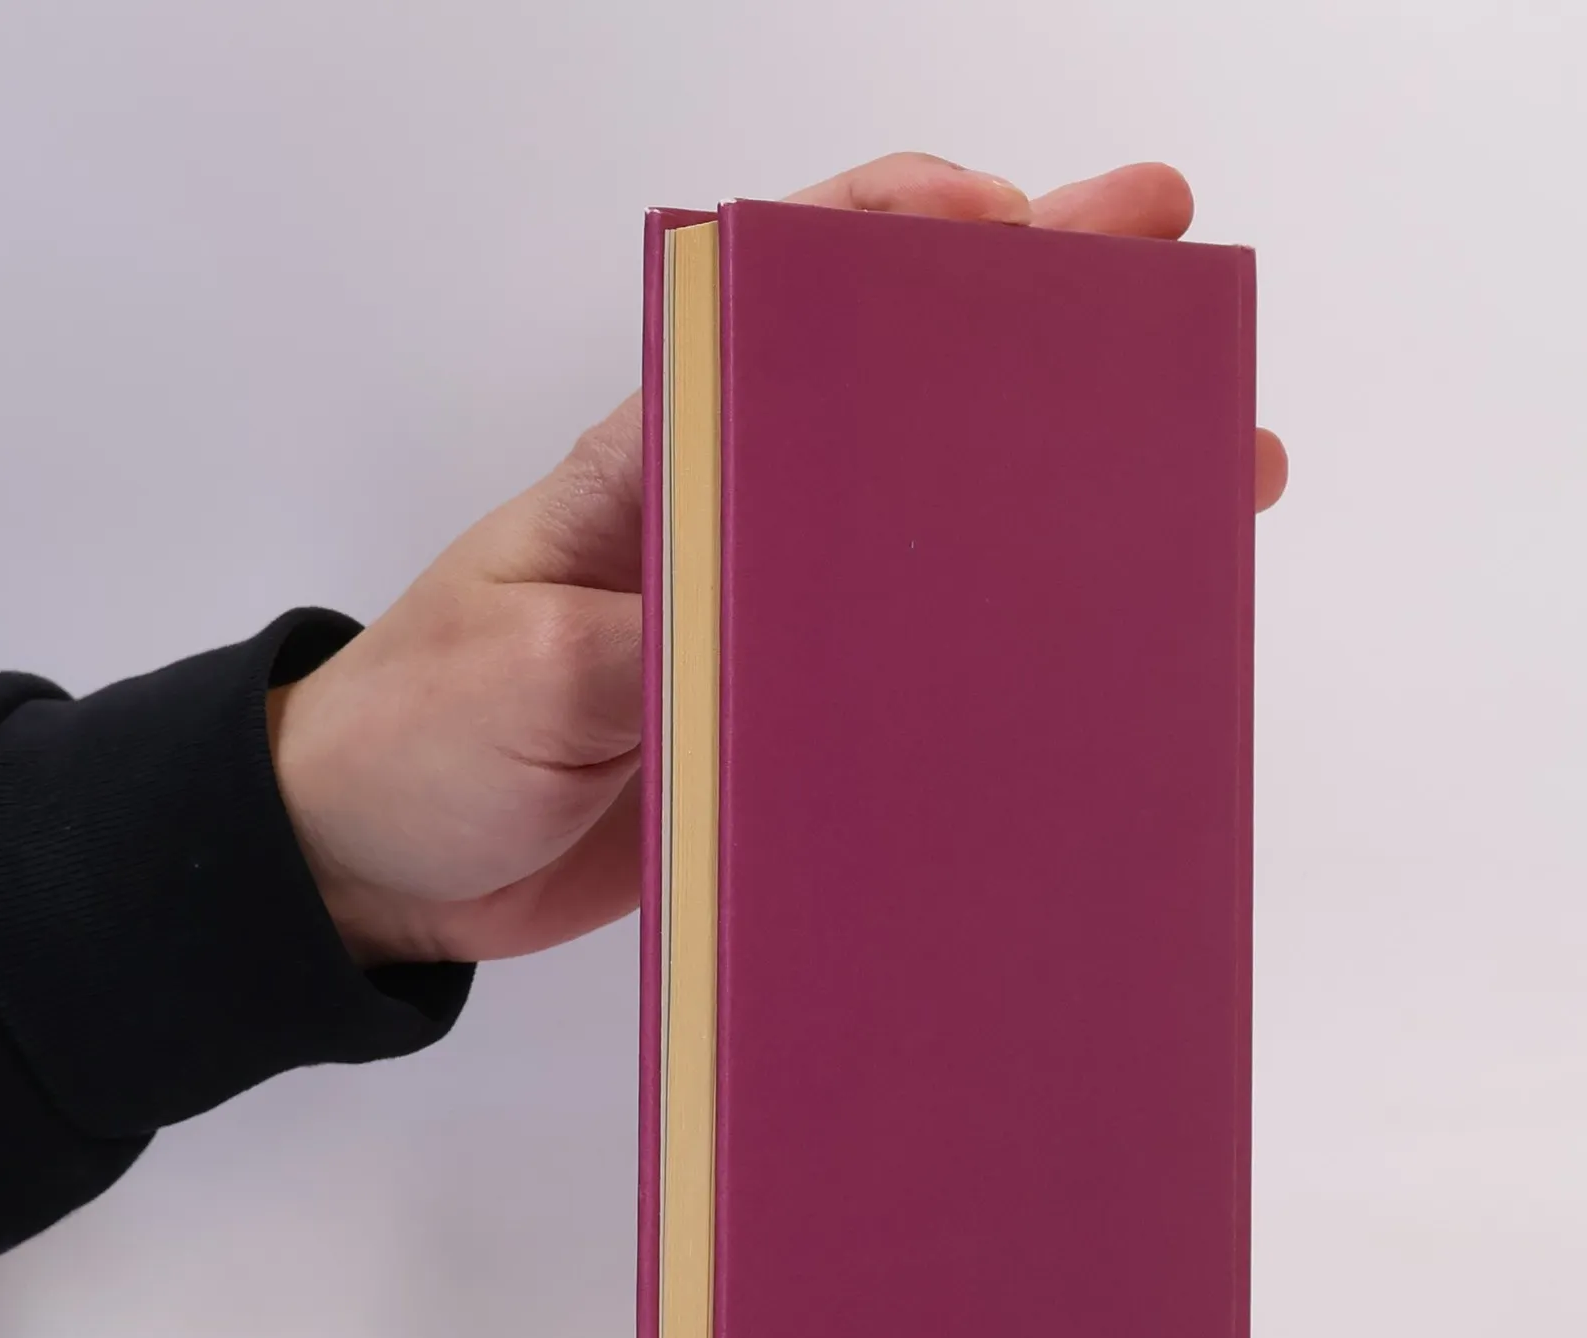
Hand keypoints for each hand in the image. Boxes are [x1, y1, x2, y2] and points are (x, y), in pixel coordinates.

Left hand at [269, 155, 1289, 967]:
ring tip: (1201, 483)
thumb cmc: (419, 736)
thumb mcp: (520, 668)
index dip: (904, 243)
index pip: (790, 316)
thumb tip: (799, 627)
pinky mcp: (786, 725)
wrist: (385, 868)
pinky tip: (1093, 654)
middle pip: (904, 414)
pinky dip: (1004, 654)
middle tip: (1181, 326)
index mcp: (658, 470)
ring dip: (1055, 510)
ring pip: (933, 545)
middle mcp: (733, 532)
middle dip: (1041, 350)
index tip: (1023, 219)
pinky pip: (910, 674)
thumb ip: (650, 633)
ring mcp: (771, 630)